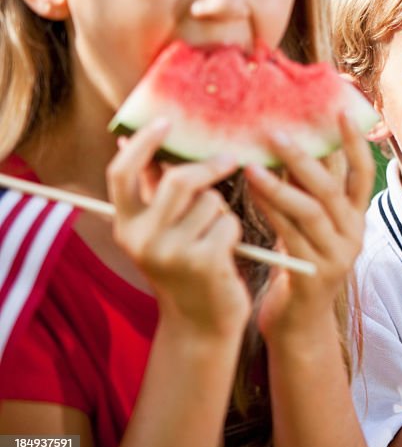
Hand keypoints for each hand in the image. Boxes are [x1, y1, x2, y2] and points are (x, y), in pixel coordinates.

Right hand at [106, 118, 249, 336]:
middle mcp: (141, 238)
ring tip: (216, 237)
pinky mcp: (201, 262)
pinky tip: (227, 254)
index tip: (165, 122)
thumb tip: (135, 139)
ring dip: (222, 212)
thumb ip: (152, 189)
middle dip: (209, 169)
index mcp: (125, 225)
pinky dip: (234, 232)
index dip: (143, 144)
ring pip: (211, 202)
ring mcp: (170, 252)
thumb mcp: (162, 230)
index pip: (122, 174)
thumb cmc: (188, 266)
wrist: (201, 323)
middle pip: (178, 180)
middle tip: (229, 161)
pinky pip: (228, 223)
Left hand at [246, 112, 374, 339]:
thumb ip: (307, 190)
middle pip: (333, 189)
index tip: (339, 111)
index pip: (362, 174)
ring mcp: (338, 255)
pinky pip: (290, 235)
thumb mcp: (308, 224)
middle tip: (276, 134)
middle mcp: (354, 234)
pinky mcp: (316, 274)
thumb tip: (290, 142)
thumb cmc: (298, 262)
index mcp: (356, 218)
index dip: (353, 143)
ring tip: (252, 166)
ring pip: (311, 211)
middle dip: (304, 159)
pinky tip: (251, 195)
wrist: (298, 322)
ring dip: (280, 185)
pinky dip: (270, 211)